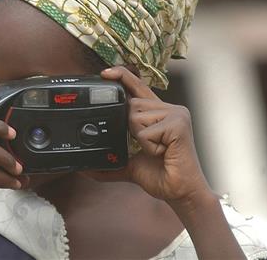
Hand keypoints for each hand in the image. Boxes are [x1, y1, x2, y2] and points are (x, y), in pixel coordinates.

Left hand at [82, 66, 211, 205]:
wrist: (180, 192)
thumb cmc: (161, 176)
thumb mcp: (129, 165)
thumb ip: (110, 162)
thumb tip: (85, 170)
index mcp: (158, 113)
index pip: (138, 87)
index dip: (121, 76)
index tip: (104, 73)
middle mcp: (169, 109)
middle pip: (130, 105)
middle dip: (130, 129)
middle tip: (150, 147)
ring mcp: (176, 114)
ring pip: (135, 117)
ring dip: (139, 139)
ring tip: (158, 150)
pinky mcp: (178, 124)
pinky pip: (146, 132)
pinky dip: (149, 147)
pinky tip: (163, 153)